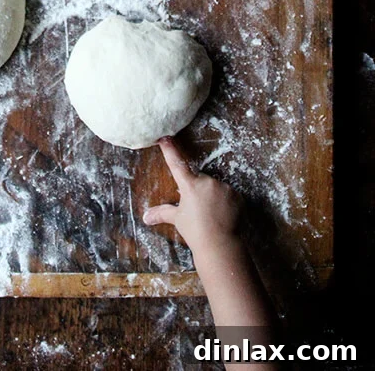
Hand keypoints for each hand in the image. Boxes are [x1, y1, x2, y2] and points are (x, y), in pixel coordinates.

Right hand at [143, 137, 242, 256]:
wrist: (220, 245)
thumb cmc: (196, 232)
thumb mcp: (178, 220)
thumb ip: (162, 213)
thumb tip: (145, 217)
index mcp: (190, 185)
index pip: (177, 164)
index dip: (170, 150)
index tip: (165, 137)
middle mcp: (207, 182)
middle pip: (200, 181)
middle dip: (199, 191)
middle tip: (199, 210)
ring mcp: (223, 187)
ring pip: (215, 188)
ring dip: (213, 197)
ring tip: (212, 215)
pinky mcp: (236, 194)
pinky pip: (228, 194)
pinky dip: (226, 202)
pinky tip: (224, 215)